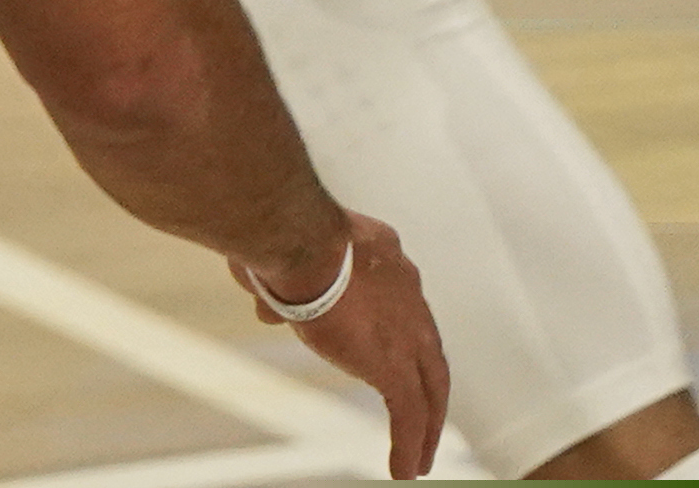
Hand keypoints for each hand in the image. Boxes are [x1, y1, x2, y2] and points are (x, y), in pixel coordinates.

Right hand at [245, 214, 446, 480]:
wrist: (298, 240)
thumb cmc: (282, 233)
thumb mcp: (283, 260)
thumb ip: (281, 287)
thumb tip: (268, 310)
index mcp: (385, 258)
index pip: (398, 302)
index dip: (398, 330)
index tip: (387, 348)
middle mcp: (408, 292)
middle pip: (429, 351)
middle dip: (429, 385)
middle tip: (428, 415)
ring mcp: (408, 332)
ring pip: (430, 388)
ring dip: (428, 426)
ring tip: (421, 457)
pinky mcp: (395, 366)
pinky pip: (410, 415)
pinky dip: (409, 444)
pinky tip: (404, 470)